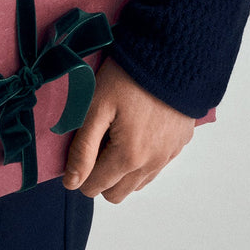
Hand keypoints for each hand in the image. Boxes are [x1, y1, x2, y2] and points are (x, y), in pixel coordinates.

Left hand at [62, 58, 194, 202]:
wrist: (171, 56)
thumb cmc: (128, 78)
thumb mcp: (96, 106)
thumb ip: (83, 148)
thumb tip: (71, 182)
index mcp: (128, 157)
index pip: (94, 188)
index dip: (80, 172)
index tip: (78, 147)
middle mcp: (151, 164)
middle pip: (116, 193)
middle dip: (100, 175)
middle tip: (96, 141)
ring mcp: (168, 156)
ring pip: (137, 183)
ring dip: (121, 171)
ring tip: (114, 135)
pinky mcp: (179, 144)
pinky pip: (156, 167)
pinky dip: (142, 160)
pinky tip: (136, 131)